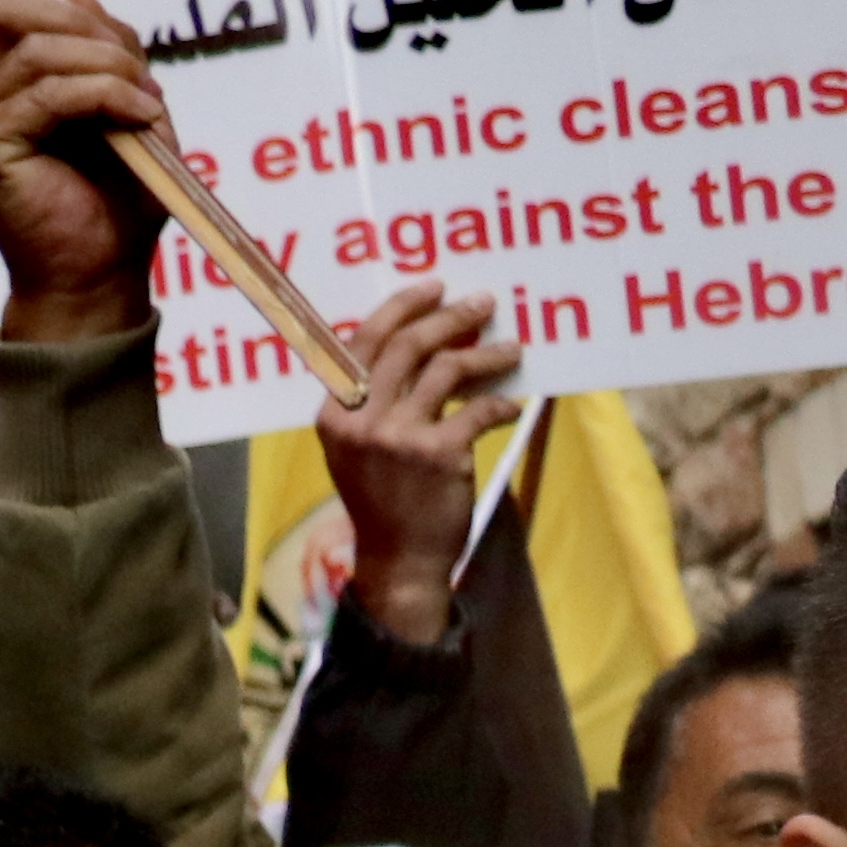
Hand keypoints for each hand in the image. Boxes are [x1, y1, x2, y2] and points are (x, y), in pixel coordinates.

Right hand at [0, 0, 171, 344]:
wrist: (104, 270)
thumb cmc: (117, 196)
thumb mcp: (131, 102)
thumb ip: (108, 50)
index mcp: (8, 82)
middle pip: (5, 11)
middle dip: (78, 22)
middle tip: (131, 67)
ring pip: (38, 48)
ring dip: (108, 66)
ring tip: (146, 104)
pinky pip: (50, 93)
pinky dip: (107, 96)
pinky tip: (140, 118)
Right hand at [312, 278, 518, 648]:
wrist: (399, 558)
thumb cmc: (383, 499)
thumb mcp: (357, 448)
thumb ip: (375, 401)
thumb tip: (427, 345)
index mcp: (334, 412)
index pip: (363, 342)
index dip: (402, 307)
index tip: (435, 288)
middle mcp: (360, 419)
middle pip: (408, 345)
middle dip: (450, 317)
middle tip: (483, 305)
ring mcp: (397, 437)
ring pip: (448, 370)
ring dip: (486, 355)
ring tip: (512, 351)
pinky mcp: (438, 455)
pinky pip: (479, 411)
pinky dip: (500, 406)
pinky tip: (509, 408)